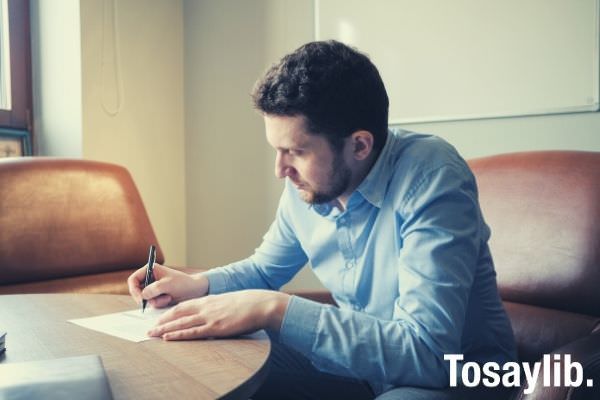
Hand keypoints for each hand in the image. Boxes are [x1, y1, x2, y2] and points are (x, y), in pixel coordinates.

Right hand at [127, 264, 208, 307]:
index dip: (134, 289)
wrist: (195, 290)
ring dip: (155, 301)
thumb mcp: (168, 285)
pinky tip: (169, 299)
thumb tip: (142, 295)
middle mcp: (150, 278)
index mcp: (151, 269)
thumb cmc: (183, 283)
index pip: (133, 279)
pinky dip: (159, 303)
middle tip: (154, 301)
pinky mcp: (157, 296)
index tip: (140, 298)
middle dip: (146, 297)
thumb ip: (153, 289)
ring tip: (168, 297)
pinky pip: (152, 303)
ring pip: (145, 299)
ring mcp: (153, 288)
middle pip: (137, 291)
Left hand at [147, 290, 289, 339]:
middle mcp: (205, 307)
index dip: (170, 313)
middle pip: (178, 313)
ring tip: (152, 334)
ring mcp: (209, 317)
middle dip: (162, 321)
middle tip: (150, 328)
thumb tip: (210, 317)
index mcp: (208, 300)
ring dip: (165, 329)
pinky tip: (168, 337)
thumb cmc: (247, 304)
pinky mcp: (216, 327)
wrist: (259, 304)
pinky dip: (179, 335)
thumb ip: (216, 308)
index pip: (183, 306)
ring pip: (181, 323)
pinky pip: (193, 332)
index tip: (160, 318)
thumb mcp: (227, 302)